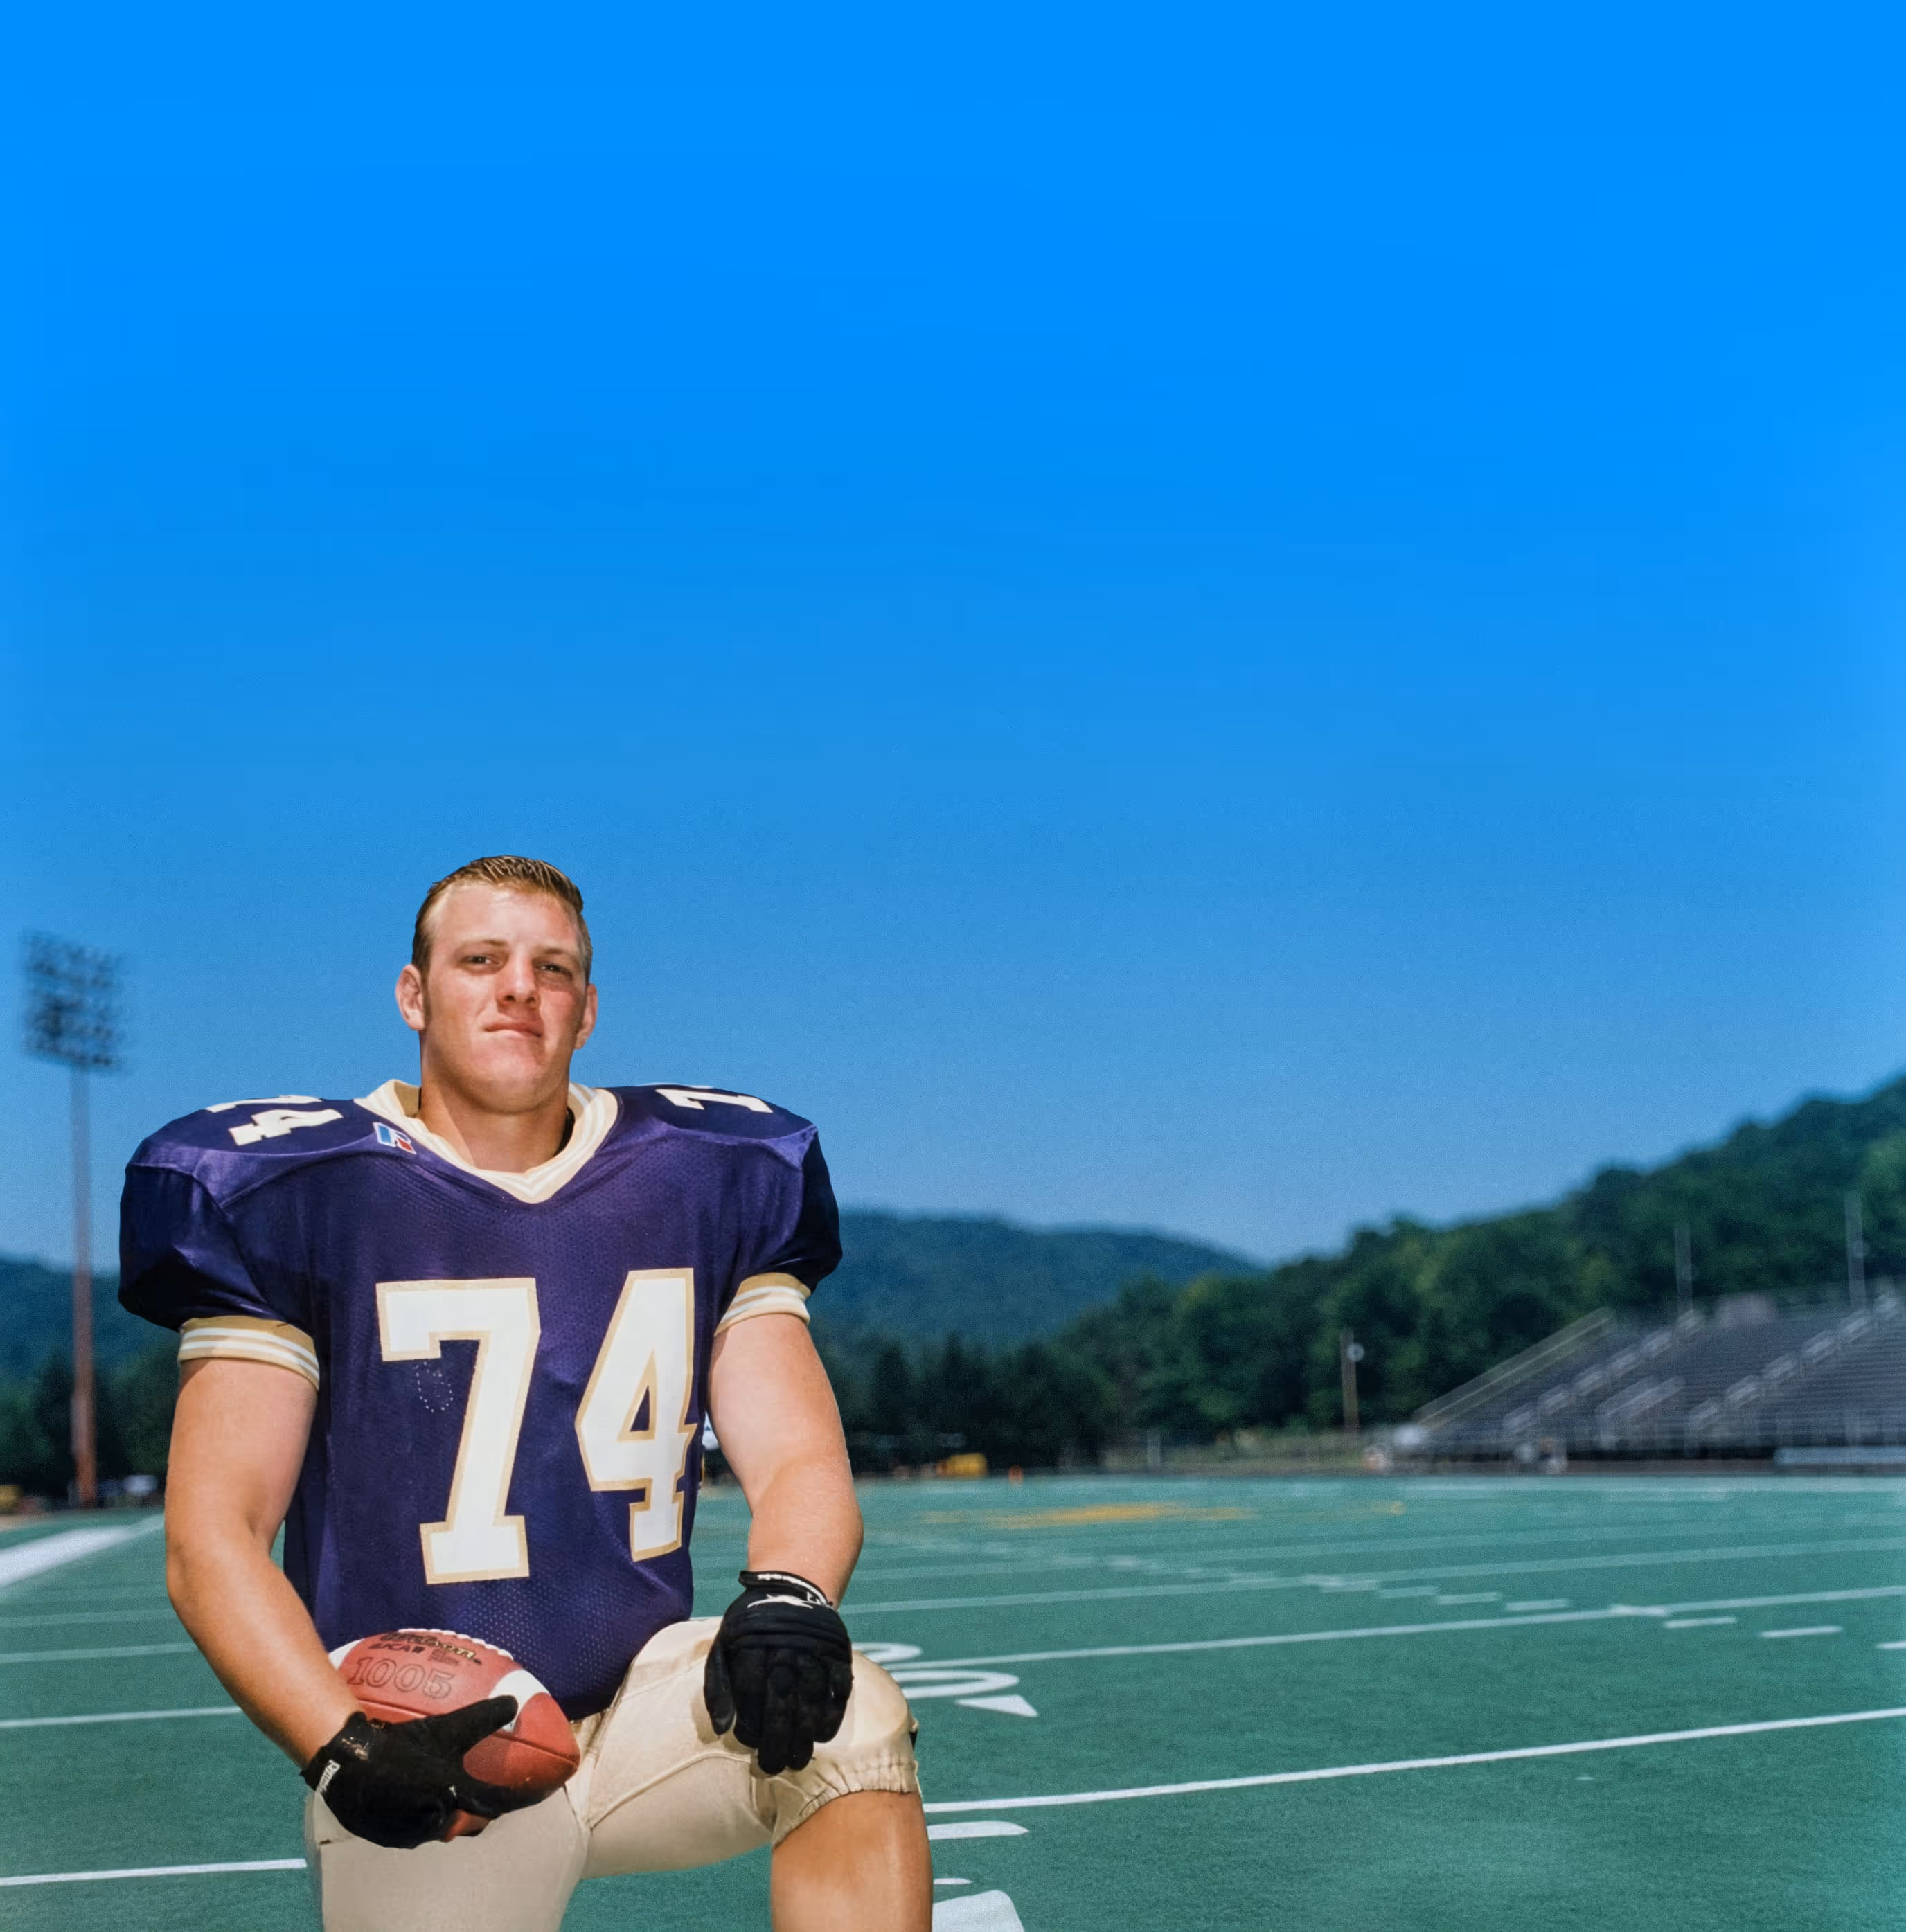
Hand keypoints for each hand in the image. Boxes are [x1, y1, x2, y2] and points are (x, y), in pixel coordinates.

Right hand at [302, 1699, 536, 1848]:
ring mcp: (415, 1834)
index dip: (523, 1797)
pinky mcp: (395, 1839)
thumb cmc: (400, 1745)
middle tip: (490, 1790)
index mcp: (455, 1792)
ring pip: (447, 1827)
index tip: (542, 1790)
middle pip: (474, 1821)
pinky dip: (428, 1817)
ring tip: (455, 1794)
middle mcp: (439, 1820)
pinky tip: (423, 1800)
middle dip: (484, 1809)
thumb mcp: (445, 1728)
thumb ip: (481, 1718)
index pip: (499, 1802)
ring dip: (454, 1813)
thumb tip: (514, 1701)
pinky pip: (421, 1830)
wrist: (348, 1766)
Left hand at [704, 1569, 854, 1774]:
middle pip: (781, 1699)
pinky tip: (823, 1735)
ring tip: (799, 1761)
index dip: (749, 1723)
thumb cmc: (748, 1630)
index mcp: (752, 1643)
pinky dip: (833, 1712)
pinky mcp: (837, 1650)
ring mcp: (814, 1647)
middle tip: (775, 1767)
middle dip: (778, 1739)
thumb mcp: (723, 1647)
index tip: (749, 1746)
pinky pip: (838, 1685)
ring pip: (811, 1696)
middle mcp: (784, 1645)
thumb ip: (717, 1688)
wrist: (789, 1589)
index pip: (750, 1691)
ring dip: (805, 1733)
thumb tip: (722, 1731)